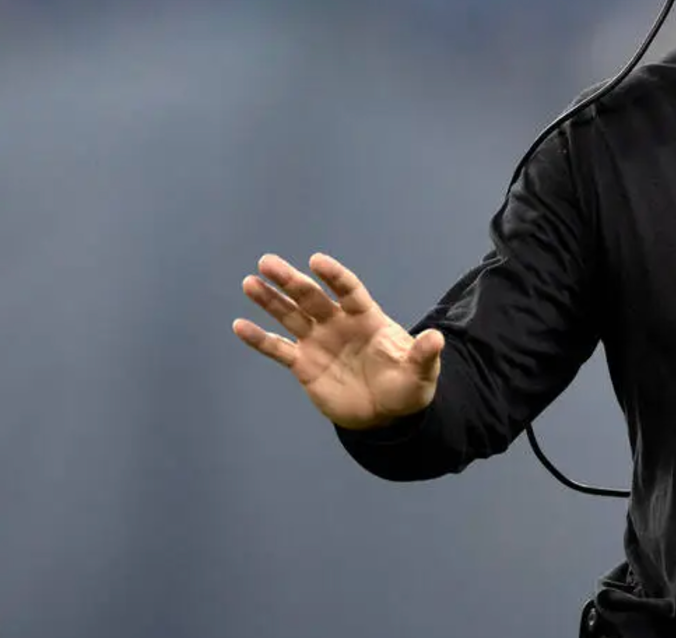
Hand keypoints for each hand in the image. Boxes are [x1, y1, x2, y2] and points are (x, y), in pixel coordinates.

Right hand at [232, 252, 444, 430]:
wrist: (386, 414)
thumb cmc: (407, 386)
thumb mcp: (420, 372)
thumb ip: (423, 355)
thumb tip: (436, 339)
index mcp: (366, 318)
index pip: (348, 290)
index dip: (334, 276)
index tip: (316, 261)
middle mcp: (338, 324)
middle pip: (312, 298)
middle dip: (291, 281)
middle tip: (267, 262)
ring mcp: (319, 342)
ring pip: (290, 316)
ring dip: (270, 300)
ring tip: (250, 282)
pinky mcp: (304, 365)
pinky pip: (278, 349)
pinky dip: (259, 339)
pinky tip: (239, 325)